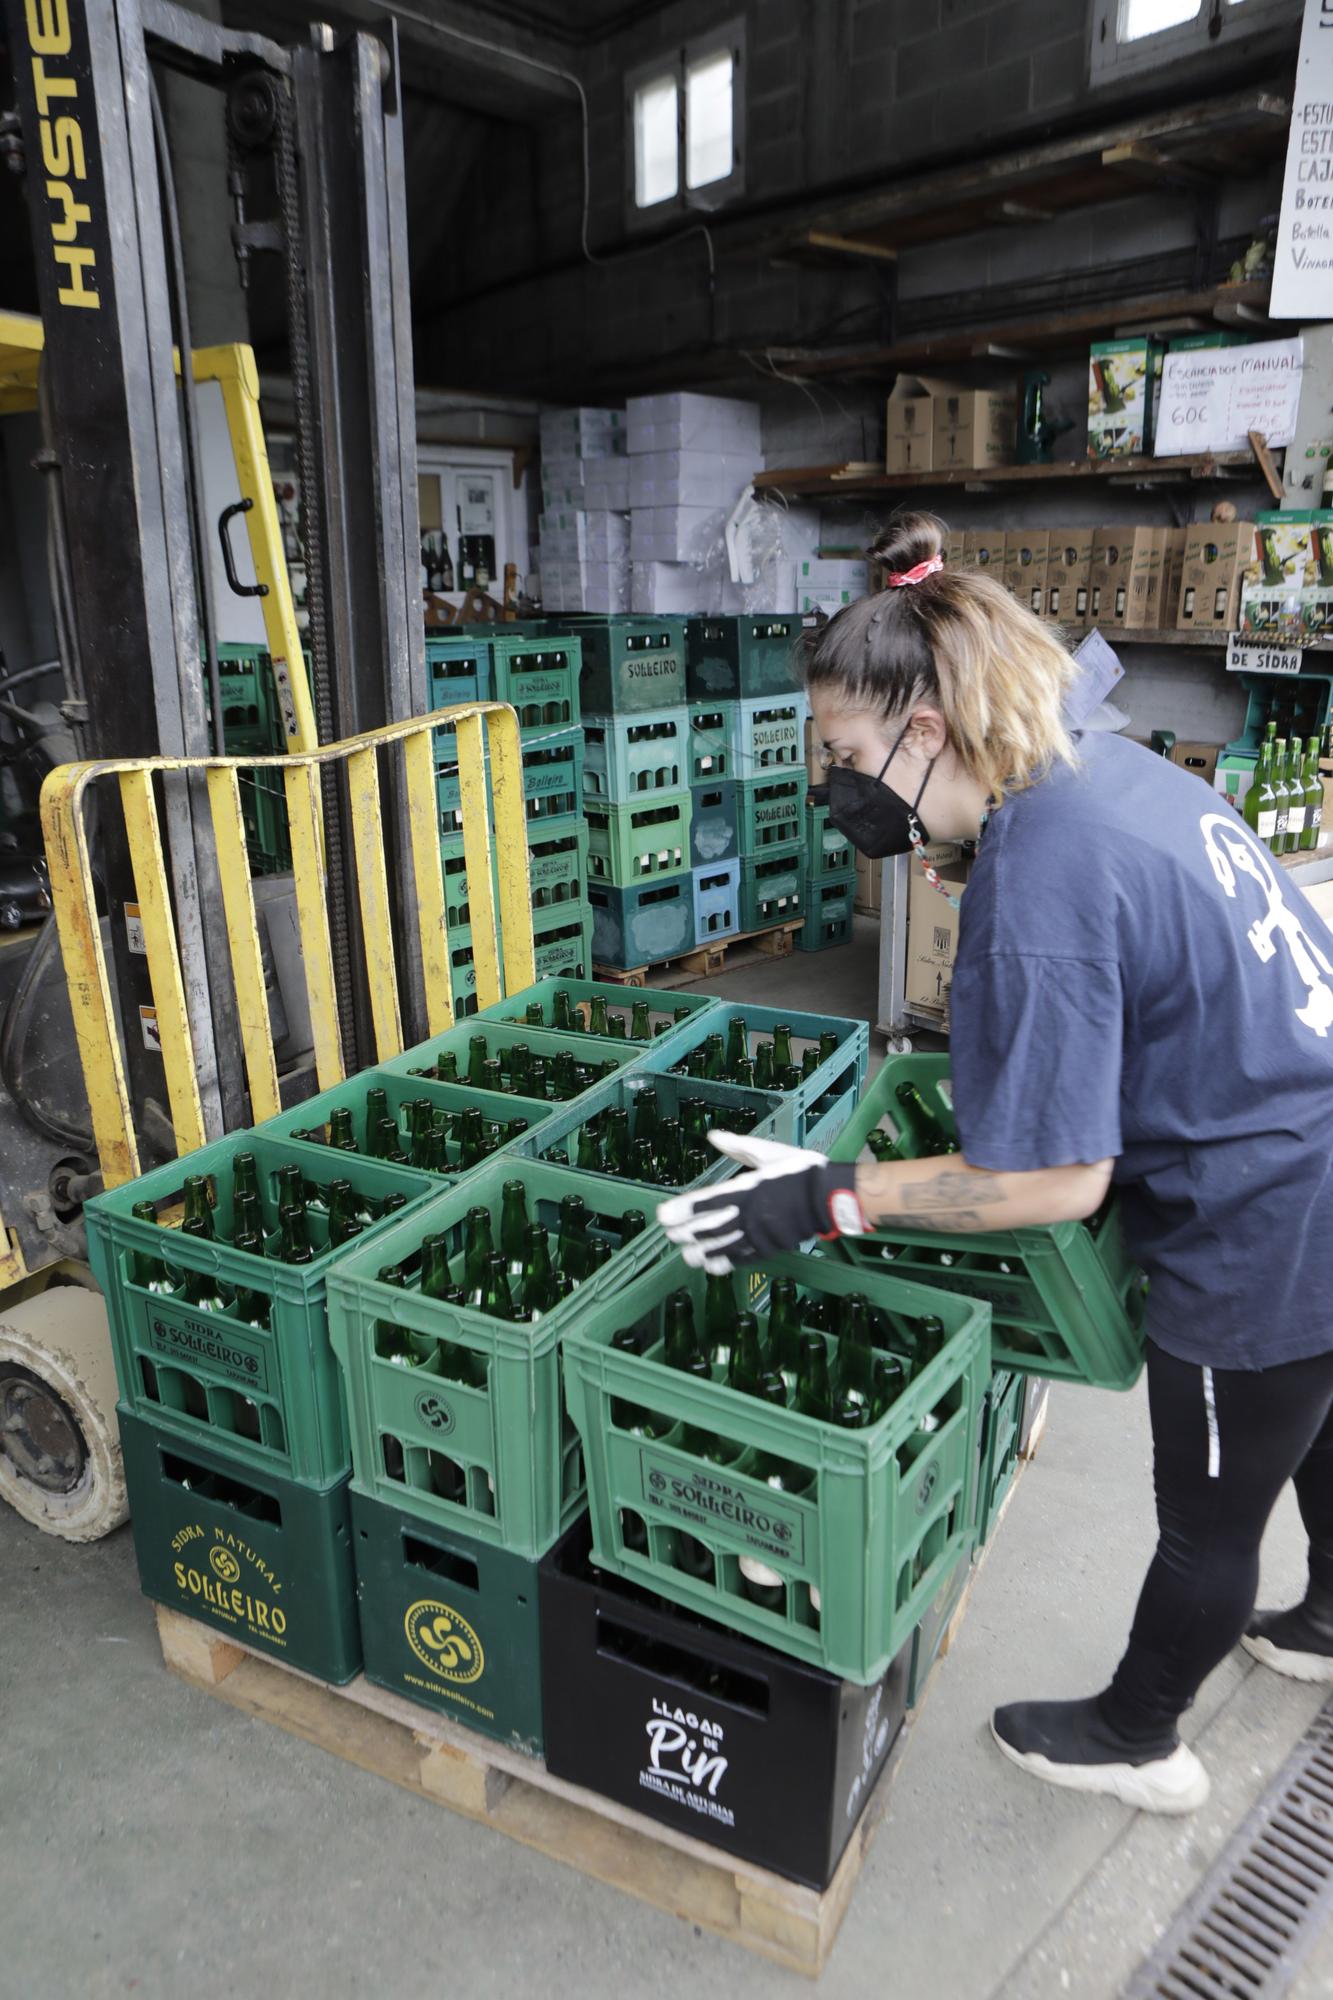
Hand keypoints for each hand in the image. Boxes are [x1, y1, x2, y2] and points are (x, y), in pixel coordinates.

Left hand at [656, 1130, 864, 1273]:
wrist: (829, 1196)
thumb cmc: (800, 1170)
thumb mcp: (769, 1151)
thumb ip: (738, 1146)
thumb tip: (712, 1136)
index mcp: (747, 1189)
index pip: (706, 1202)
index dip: (682, 1211)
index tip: (664, 1215)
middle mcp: (748, 1214)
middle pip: (707, 1228)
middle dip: (685, 1233)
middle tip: (670, 1233)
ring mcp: (758, 1234)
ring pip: (720, 1248)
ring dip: (699, 1252)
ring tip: (686, 1253)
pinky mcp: (768, 1248)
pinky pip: (741, 1259)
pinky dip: (723, 1264)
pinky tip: (710, 1265)